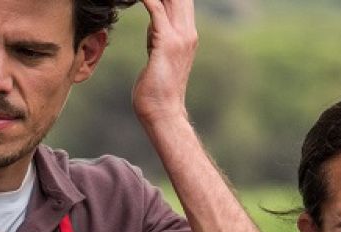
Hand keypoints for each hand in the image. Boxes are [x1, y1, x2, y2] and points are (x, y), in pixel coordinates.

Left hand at [133, 0, 198, 125]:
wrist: (163, 112)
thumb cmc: (157, 90)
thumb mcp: (158, 57)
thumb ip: (158, 39)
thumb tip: (153, 28)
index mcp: (187, 34)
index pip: (182, 1)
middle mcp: (187, 32)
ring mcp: (180, 37)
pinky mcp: (166, 42)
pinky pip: (156, 9)